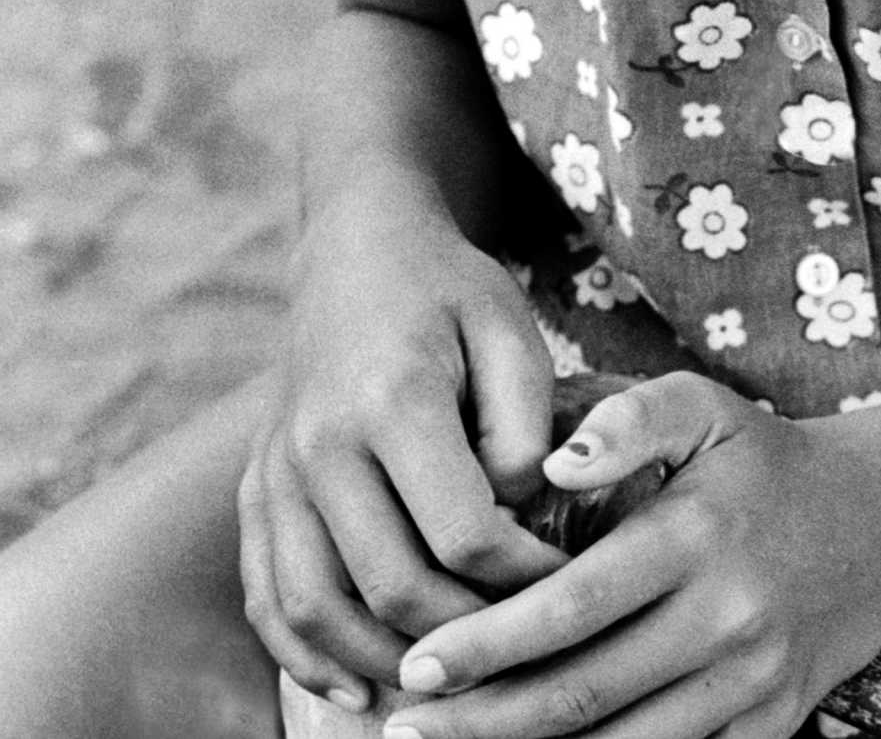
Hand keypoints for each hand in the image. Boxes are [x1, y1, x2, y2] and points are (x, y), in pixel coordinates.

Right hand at [238, 176, 563, 709]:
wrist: (355, 249)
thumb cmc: (449, 291)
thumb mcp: (511, 329)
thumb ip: (525, 427)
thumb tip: (519, 520)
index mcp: (393, 399)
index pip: (462, 532)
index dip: (522, 574)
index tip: (565, 578)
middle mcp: (320, 445)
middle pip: (390, 584)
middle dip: (464, 632)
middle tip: (518, 641)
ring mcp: (276, 473)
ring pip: (318, 609)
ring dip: (384, 664)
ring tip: (448, 683)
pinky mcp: (255, 492)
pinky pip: (268, 596)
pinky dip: (306, 657)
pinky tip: (358, 690)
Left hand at [386, 374, 880, 738]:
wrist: (878, 524)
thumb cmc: (765, 462)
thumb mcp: (704, 409)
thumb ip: (627, 422)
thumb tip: (551, 467)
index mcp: (697, 536)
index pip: (572, 606)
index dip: (489, 642)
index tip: (417, 662)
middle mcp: (725, 617)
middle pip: (582, 693)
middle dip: (482, 721)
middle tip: (404, 725)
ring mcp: (750, 683)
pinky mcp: (769, 728)